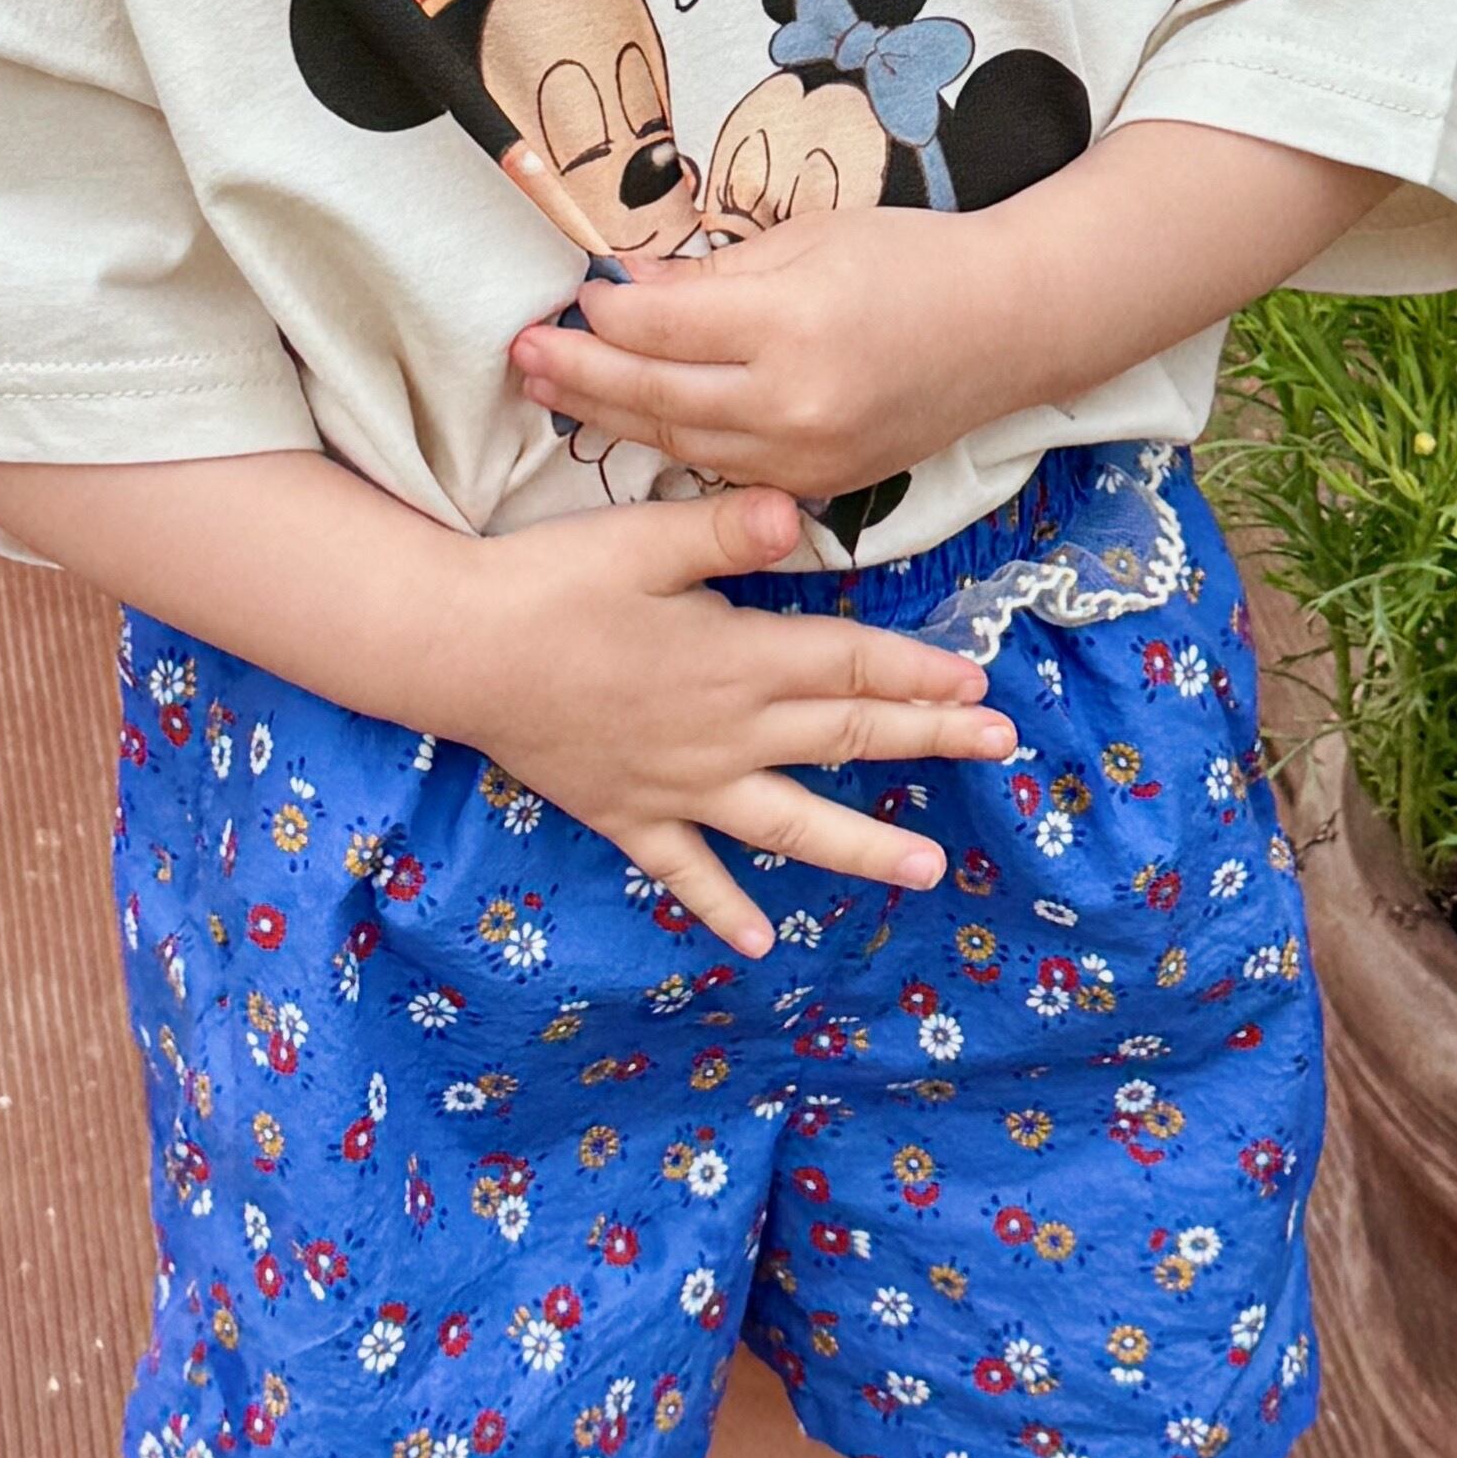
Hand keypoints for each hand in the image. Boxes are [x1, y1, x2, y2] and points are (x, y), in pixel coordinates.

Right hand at [442, 482, 1015, 955]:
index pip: (852, 664)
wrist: (456, 651)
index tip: (980, 682)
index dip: (920, 672)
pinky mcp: (628, 813)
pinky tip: (758, 941)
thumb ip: (728, 532)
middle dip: (928, 739)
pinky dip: (722, 905)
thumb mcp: (642, 540)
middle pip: (846, 737)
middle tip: (1000, 746)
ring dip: (861, 846)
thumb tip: (801, 516)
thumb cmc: (549, 582)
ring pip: (790, 823)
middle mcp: (726, 732)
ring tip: (928, 872)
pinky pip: (685, 872)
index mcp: (739, 659)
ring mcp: (680, 784)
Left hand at [510, 212, 1006, 508]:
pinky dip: (675, 446)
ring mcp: (808, 457)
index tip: (571, 296)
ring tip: (554, 391)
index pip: (657, 330)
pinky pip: (726, 469)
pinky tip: (633, 426)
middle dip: (577, 375)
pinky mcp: (823, 486)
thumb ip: (713, 276)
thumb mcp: (810, 239)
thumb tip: (629, 289)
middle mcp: (793, 404)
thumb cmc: (913, 259)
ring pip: (679, 444)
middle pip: (653, 398)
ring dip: (610, 418)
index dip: (602, 315)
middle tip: (522, 356)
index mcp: (788, 327)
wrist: (1010, 325)